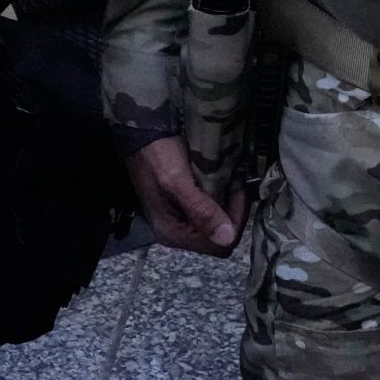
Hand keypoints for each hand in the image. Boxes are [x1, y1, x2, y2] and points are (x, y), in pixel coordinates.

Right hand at [125, 136, 245, 257]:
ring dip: (227, 204)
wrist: (141, 134)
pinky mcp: (183, 207)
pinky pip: (209, 211)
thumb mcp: (177, 181)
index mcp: (173, 233)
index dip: (235, 221)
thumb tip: (226, 237)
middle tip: (235, 184)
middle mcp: (176, 232)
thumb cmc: (155, 155)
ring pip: (217, 224)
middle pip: (219, 237)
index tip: (238, 192)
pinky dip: (219, 198)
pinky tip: (218, 181)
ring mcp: (180, 220)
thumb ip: (201, 210)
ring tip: (228, 181)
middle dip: (233, 212)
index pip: (219, 245)